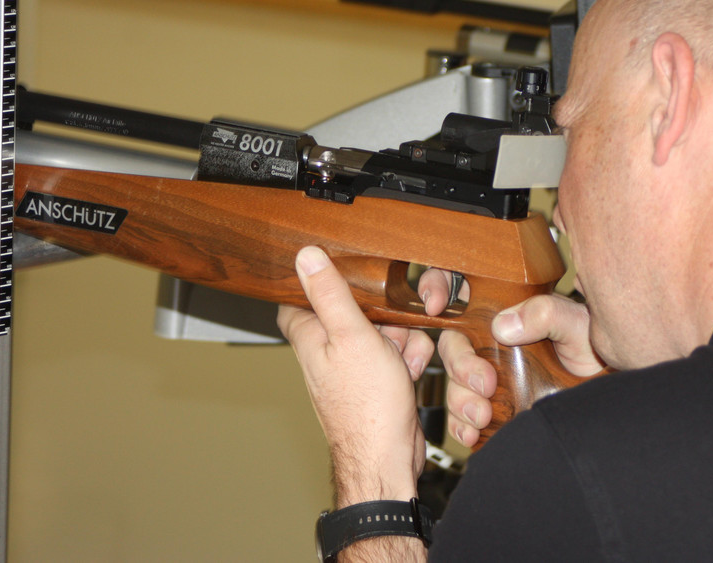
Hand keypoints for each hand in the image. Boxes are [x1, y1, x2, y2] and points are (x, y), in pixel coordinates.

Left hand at [278, 246, 434, 506]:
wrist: (388, 458)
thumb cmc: (364, 407)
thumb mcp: (351, 337)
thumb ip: (330, 294)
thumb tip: (305, 255)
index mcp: (311, 335)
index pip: (303, 295)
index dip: (324, 282)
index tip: (346, 275)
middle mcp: (329, 349)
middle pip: (359, 309)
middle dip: (384, 315)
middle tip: (389, 332)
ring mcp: (355, 365)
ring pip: (384, 330)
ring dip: (402, 339)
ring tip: (399, 362)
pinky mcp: (378, 379)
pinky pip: (399, 353)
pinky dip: (408, 360)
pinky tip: (408, 375)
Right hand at [418, 269, 601, 446]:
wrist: (606, 397)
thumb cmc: (594, 351)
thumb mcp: (576, 323)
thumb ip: (546, 313)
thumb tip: (504, 325)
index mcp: (505, 308)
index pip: (459, 286)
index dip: (437, 285)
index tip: (436, 304)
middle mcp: (491, 339)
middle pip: (452, 344)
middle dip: (460, 365)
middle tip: (485, 384)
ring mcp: (488, 373)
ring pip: (454, 382)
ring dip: (460, 400)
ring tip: (483, 415)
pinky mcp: (490, 405)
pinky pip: (461, 415)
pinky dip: (461, 425)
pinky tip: (472, 432)